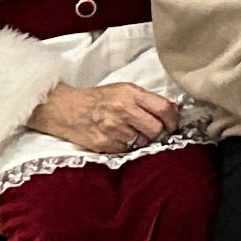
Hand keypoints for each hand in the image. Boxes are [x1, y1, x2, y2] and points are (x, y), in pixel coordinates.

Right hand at [26, 80, 180, 156]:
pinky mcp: (105, 144)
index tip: (172, 124)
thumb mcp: (123, 90)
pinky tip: (119, 138)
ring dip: (142, 140)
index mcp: (130, 94)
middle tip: (153, 131)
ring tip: (131, 132)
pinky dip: (128, 147)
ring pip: (143, 143)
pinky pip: (128, 150)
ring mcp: (113, 129)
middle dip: (158, 133)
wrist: (66, 109)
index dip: (173, 119)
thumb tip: (174, 109)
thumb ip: (148, 99)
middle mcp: (123, 110)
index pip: (163, 108)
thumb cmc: (98, 99)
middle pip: (156, 129)